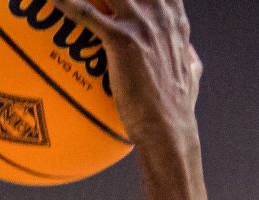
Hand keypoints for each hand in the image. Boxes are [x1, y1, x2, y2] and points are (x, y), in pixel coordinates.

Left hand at [43, 0, 200, 145]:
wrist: (169, 128)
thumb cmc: (177, 108)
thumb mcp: (192, 75)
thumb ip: (188, 58)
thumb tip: (190, 55)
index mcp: (174, 19)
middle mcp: (160, 14)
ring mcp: (142, 23)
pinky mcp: (123, 39)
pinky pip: (87, 12)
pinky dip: (67, 3)